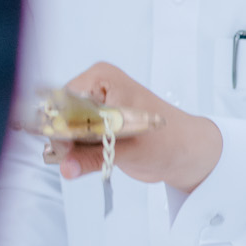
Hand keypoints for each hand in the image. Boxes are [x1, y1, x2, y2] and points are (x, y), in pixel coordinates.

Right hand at [48, 62, 220, 192]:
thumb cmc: (168, 140)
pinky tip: (86, 161)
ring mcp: (92, 107)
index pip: (63, 100)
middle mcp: (93, 88)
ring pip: (63, 130)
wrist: (185, 151)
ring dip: (69, 149)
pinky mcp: (94, 125)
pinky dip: (76, 153)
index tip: (63, 148)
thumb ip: (93, 158)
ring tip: (83, 161)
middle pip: (59, 115)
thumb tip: (66, 167)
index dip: (60, 125)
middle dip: (63, 140)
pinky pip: (72, 140)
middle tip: (72, 159)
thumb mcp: (129, 150)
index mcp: (101, 78)